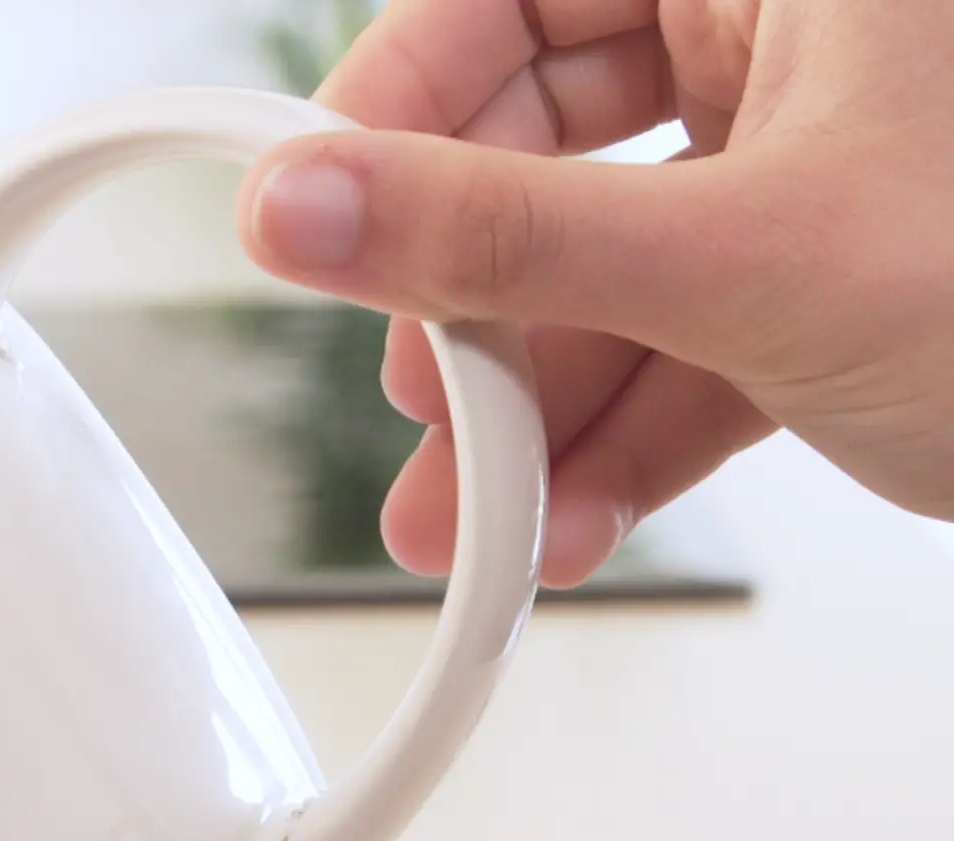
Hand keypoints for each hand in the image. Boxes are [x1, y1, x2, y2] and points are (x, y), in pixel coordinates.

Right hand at [238, 1, 953, 585]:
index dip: (392, 107)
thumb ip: (499, 234)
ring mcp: (803, 159)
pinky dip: (621, 431)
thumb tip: (298, 205)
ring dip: (533, 400)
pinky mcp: (818, 274)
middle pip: (540, 138)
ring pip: (602, 256)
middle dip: (471, 298)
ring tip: (482, 510)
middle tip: (425, 393)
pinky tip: (571, 517)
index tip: (314, 218)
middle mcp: (789, 35)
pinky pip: (677, 334)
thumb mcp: (752, 261)